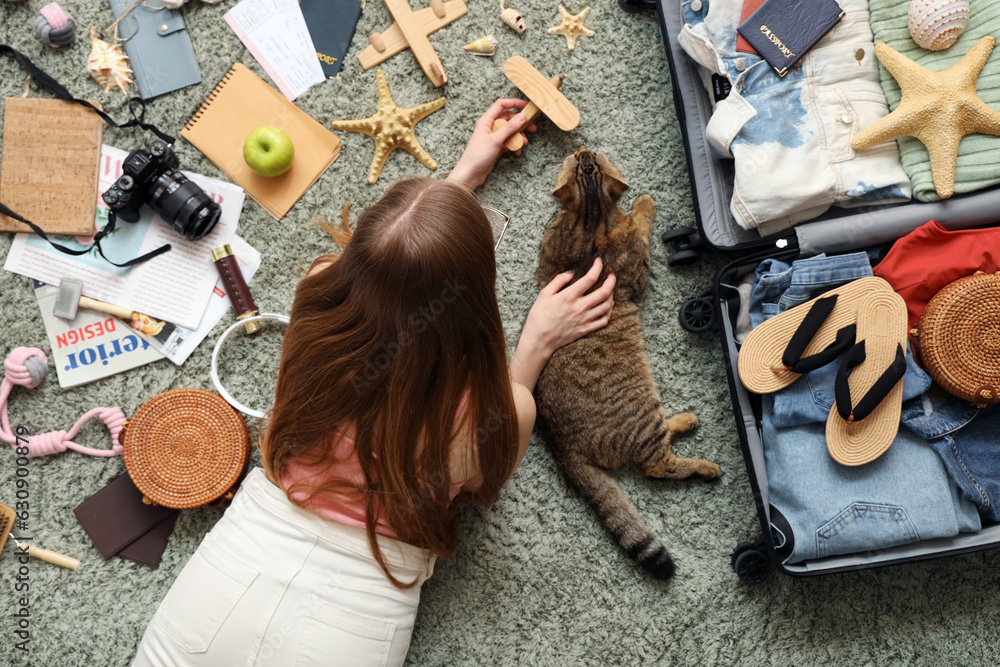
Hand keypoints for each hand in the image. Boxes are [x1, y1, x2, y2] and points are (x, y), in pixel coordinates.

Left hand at [447, 99, 537, 189]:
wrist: (470, 173)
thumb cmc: (477, 155)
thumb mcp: (495, 140)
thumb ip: (510, 128)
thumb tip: (522, 116)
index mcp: (486, 120)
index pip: (502, 105)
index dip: (514, 103)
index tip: (527, 106)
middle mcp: (490, 126)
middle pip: (508, 119)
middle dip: (520, 123)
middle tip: (532, 128)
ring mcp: (493, 137)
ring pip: (510, 131)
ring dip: (518, 136)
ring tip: (524, 143)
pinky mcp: (496, 146)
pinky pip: (508, 142)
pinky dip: (514, 145)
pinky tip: (517, 151)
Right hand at [510, 258, 615, 389]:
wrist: (539, 340)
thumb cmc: (539, 316)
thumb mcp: (544, 294)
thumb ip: (558, 281)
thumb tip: (572, 273)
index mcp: (569, 296)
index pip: (590, 278)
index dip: (597, 267)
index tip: (599, 261)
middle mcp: (580, 307)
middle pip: (604, 292)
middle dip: (611, 281)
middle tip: (612, 276)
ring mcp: (585, 319)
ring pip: (606, 306)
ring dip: (611, 296)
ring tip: (610, 290)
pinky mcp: (585, 329)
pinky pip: (604, 321)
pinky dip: (609, 312)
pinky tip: (607, 307)